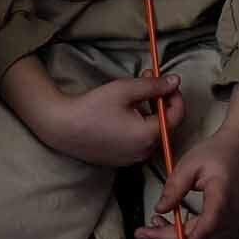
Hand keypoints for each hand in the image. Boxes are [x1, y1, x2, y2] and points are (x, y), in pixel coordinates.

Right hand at [37, 75, 184, 166]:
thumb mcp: (125, 90)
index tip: (167, 81)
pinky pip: (138, 141)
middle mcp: (144, 152)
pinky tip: (124, 111)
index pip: (176, 116)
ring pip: (151, 132)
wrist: (61, 127)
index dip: (175, 96)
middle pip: (164, 124)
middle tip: (147, 78)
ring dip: (149, 111)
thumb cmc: (93, 107)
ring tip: (134, 93)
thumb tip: (175, 81)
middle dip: (160, 100)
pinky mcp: (120, 160)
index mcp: (148, 136)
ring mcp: (132, 159)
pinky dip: (138, 125)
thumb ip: (154, 86)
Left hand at [134, 121, 238, 238]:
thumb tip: (160, 210)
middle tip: (145, 230)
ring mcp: (234, 221)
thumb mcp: (189, 164)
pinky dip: (191, 238)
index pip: (210, 223)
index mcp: (223, 194)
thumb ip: (174, 188)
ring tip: (157, 224)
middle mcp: (232, 213)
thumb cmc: (218, 153)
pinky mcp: (231, 223)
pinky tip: (176, 226)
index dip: (194, 238)